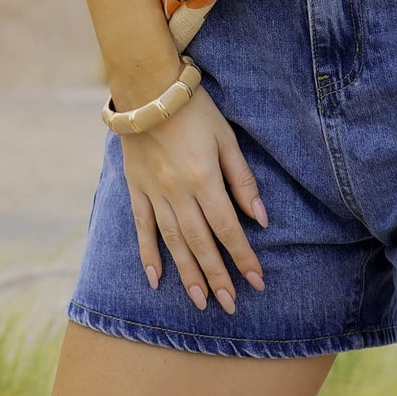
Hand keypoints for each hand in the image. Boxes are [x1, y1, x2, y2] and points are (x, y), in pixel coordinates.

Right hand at [120, 84, 267, 313]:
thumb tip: (260, 218)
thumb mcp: (227, 138)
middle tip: (230, 306)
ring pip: (173, 243)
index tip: (257, 282)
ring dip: (187, 275)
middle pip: (201, 243)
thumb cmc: (195, 111)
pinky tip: (155, 279)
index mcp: (204, 179)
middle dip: (218, 277)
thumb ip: (243, 179)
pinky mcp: (136, 190)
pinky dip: (148, 254)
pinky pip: (142, 228)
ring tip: (200, 302)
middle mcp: (178, 193)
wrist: (148, 89)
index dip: (243, 257)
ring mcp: (154, 194)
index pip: (228, 228)